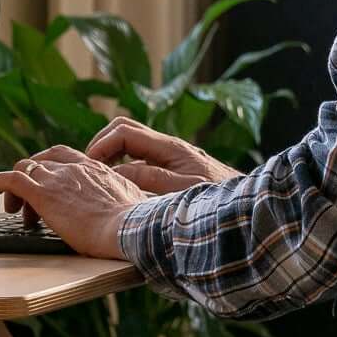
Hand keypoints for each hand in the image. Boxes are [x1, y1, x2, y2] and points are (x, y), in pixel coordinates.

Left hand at [0, 145, 148, 259]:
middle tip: (29, 198)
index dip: (53, 167)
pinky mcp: (43, 195)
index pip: (66, 157)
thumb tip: (136, 204)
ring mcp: (57, 179)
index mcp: (96, 169)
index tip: (50, 183)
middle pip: (43, 161)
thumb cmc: (136, 224)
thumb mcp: (135, 202)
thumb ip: (128, 198)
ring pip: (26, 169)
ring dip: (16, 186)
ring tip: (14, 206)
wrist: (129, 229)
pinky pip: (12, 180)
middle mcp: (75, 168)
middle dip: (33, 175)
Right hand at [86, 116, 241, 193]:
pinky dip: (124, 167)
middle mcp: (169, 147)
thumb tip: (116, 172)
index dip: (100, 146)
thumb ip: (149, 179)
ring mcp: (171, 157)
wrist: (248, 207)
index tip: (88, 168)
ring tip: (98, 178)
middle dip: (101, 144)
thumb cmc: (218, 201)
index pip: (123, 132)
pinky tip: (121, 188)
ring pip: (131, 144)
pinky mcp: (174, 170)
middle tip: (87, 168)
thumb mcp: (182, 191)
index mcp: (170, 147)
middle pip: (124, 129)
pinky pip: (141, 160)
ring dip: (111, 155)